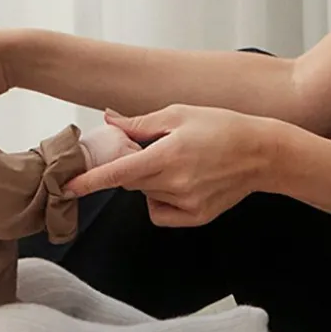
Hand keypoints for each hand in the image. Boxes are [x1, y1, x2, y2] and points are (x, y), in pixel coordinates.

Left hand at [66, 105, 276, 225]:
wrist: (263, 153)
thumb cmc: (222, 127)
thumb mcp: (180, 114)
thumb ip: (141, 123)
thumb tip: (109, 121)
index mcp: (169, 155)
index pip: (119, 173)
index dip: (90, 180)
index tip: (68, 187)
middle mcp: (175, 183)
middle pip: (130, 181)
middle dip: (131, 166)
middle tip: (152, 148)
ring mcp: (186, 204)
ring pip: (146, 195)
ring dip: (150, 180)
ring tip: (179, 162)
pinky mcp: (196, 217)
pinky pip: (162, 213)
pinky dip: (162, 200)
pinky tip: (183, 183)